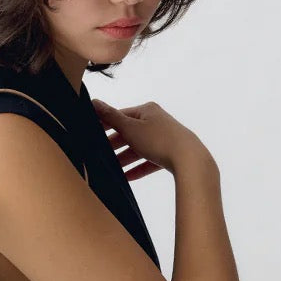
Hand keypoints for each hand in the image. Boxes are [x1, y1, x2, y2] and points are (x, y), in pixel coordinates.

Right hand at [90, 96, 205, 179]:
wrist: (189, 160)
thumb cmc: (159, 139)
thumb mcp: (130, 128)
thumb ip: (110, 117)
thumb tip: (94, 101)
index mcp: (147, 111)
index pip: (121, 115)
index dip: (105, 124)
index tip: (91, 134)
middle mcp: (156, 122)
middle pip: (129, 133)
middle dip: (114, 145)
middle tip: (97, 155)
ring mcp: (164, 139)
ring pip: (139, 149)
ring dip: (124, 159)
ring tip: (109, 170)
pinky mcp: (169, 155)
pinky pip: (149, 161)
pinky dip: (138, 168)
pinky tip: (126, 178)